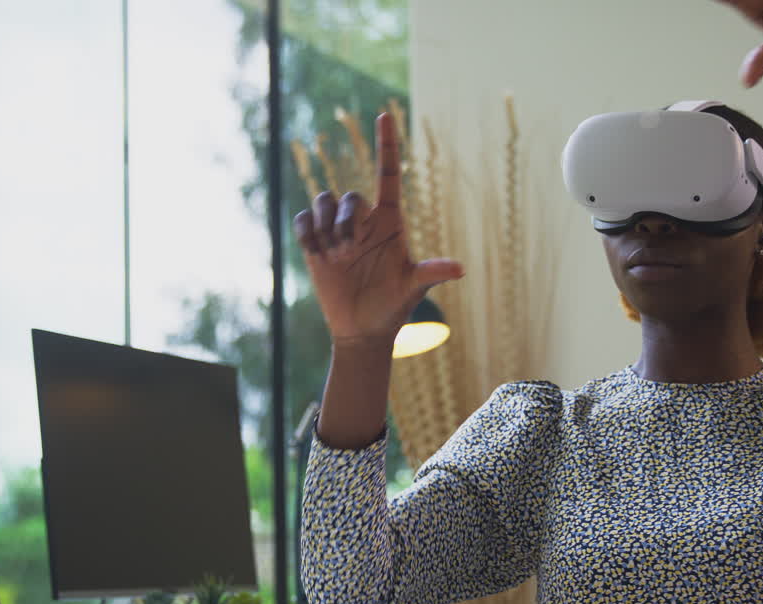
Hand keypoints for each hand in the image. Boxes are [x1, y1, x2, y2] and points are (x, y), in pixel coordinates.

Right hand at [294, 113, 463, 345]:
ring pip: (323, 201)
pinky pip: (302, 220)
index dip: (387, 144)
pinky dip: (306, 233)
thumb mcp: (413, 288)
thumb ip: (432, 273)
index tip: (384, 114)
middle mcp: (364, 220)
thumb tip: (460, 269)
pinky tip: (318, 254)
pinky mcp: (315, 243)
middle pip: (349, 195)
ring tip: (336, 255)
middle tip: (349, 250)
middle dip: (346, 219)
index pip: (388, 173)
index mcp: (390, 221)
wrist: (363, 330)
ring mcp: (337, 231)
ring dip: (326, 227)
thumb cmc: (393, 307)